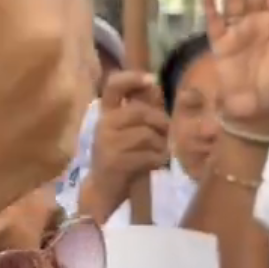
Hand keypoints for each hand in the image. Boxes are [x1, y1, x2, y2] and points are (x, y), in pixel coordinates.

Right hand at [82, 72, 170, 217]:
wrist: (105, 189)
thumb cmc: (122, 156)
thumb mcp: (131, 129)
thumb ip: (143, 108)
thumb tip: (155, 83)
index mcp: (107, 112)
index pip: (113, 86)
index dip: (132, 78)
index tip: (151, 79)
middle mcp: (103, 124)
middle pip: (140, 112)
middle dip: (160, 122)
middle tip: (165, 134)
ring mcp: (107, 142)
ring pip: (147, 134)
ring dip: (161, 145)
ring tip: (159, 152)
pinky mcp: (115, 161)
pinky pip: (148, 154)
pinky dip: (159, 159)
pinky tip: (156, 164)